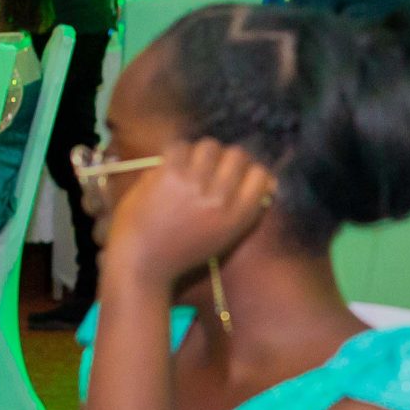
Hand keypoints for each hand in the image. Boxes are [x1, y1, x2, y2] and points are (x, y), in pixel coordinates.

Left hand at [103, 138, 276, 292]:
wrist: (141, 264)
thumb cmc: (182, 254)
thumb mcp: (225, 237)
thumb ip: (245, 208)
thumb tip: (268, 181)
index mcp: (238, 216)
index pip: (260, 174)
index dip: (249, 170)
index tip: (236, 174)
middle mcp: (221, 198)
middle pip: (237, 154)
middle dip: (225, 158)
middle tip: (209, 168)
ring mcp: (195, 184)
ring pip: (210, 146)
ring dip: (200, 153)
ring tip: (188, 166)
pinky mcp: (170, 175)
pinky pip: (180, 146)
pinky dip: (176, 153)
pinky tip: (170, 167)